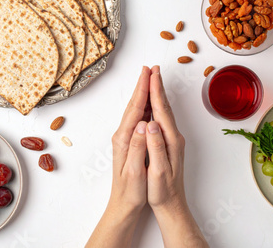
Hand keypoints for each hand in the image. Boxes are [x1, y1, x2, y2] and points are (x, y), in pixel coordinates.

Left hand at [109, 66, 149, 211]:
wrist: (123, 204)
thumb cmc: (131, 191)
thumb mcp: (134, 172)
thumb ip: (137, 147)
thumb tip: (143, 125)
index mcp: (124, 140)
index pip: (134, 109)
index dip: (142, 90)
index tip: (148, 74)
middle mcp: (123, 135)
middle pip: (133, 105)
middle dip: (142, 85)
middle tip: (149, 68)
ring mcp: (126, 138)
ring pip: (135, 110)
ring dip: (142, 93)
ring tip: (149, 79)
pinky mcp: (130, 142)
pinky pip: (137, 118)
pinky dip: (144, 106)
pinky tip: (149, 102)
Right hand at [146, 66, 208, 247]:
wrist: (173, 204)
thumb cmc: (163, 191)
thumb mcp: (157, 171)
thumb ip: (155, 146)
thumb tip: (149, 124)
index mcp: (170, 140)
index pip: (161, 110)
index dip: (155, 91)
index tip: (151, 74)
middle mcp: (174, 137)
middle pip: (164, 106)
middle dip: (158, 86)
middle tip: (152, 69)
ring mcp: (173, 140)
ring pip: (164, 111)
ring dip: (158, 94)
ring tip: (153, 80)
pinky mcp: (170, 144)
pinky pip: (162, 119)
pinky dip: (157, 107)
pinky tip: (154, 105)